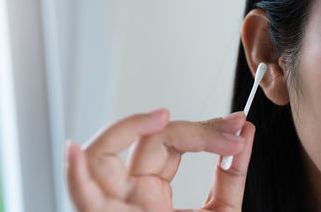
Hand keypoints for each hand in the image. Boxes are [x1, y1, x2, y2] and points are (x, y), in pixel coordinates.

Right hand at [65, 108, 254, 211]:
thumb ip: (231, 174)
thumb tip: (245, 131)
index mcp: (152, 194)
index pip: (168, 144)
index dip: (204, 131)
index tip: (239, 127)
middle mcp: (130, 196)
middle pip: (144, 144)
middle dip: (186, 130)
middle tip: (227, 128)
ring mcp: (115, 209)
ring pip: (103, 157)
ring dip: (126, 130)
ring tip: (159, 118)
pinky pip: (81, 199)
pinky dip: (75, 175)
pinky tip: (75, 152)